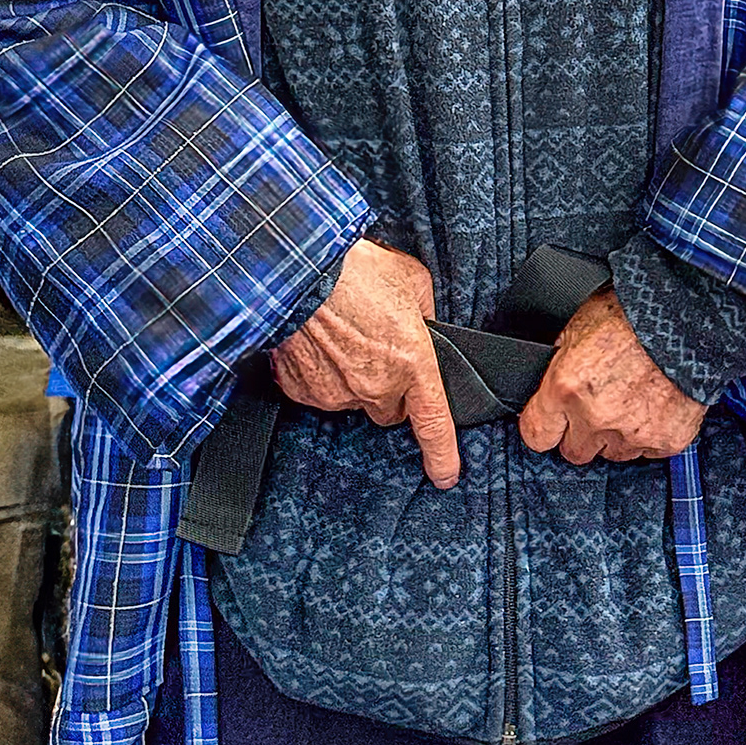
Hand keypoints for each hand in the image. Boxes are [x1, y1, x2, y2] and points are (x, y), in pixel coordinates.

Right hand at [269, 239, 459, 488]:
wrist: (300, 268)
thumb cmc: (357, 268)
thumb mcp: (413, 280)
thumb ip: (426, 311)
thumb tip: (424, 322)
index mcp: (412, 364)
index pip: (433, 423)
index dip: (442, 454)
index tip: (445, 476)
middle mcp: (375, 386)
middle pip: (390, 411)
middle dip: (390, 392)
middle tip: (379, 354)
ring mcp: (335, 392)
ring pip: (352, 400)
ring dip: (352, 378)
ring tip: (344, 337)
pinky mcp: (302, 389)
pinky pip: (319, 392)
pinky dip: (320, 373)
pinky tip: (319, 342)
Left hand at [520, 287, 706, 466]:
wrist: (690, 314)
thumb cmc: (635, 312)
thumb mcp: (578, 325)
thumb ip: (559, 364)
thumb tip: (547, 382)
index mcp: (566, 387)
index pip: (536, 435)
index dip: (545, 425)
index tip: (553, 419)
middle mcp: (596, 417)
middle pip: (574, 452)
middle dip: (581, 431)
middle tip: (598, 404)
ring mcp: (633, 433)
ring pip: (613, 454)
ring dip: (617, 435)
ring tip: (632, 400)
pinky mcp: (666, 440)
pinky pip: (649, 451)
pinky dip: (651, 433)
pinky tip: (656, 405)